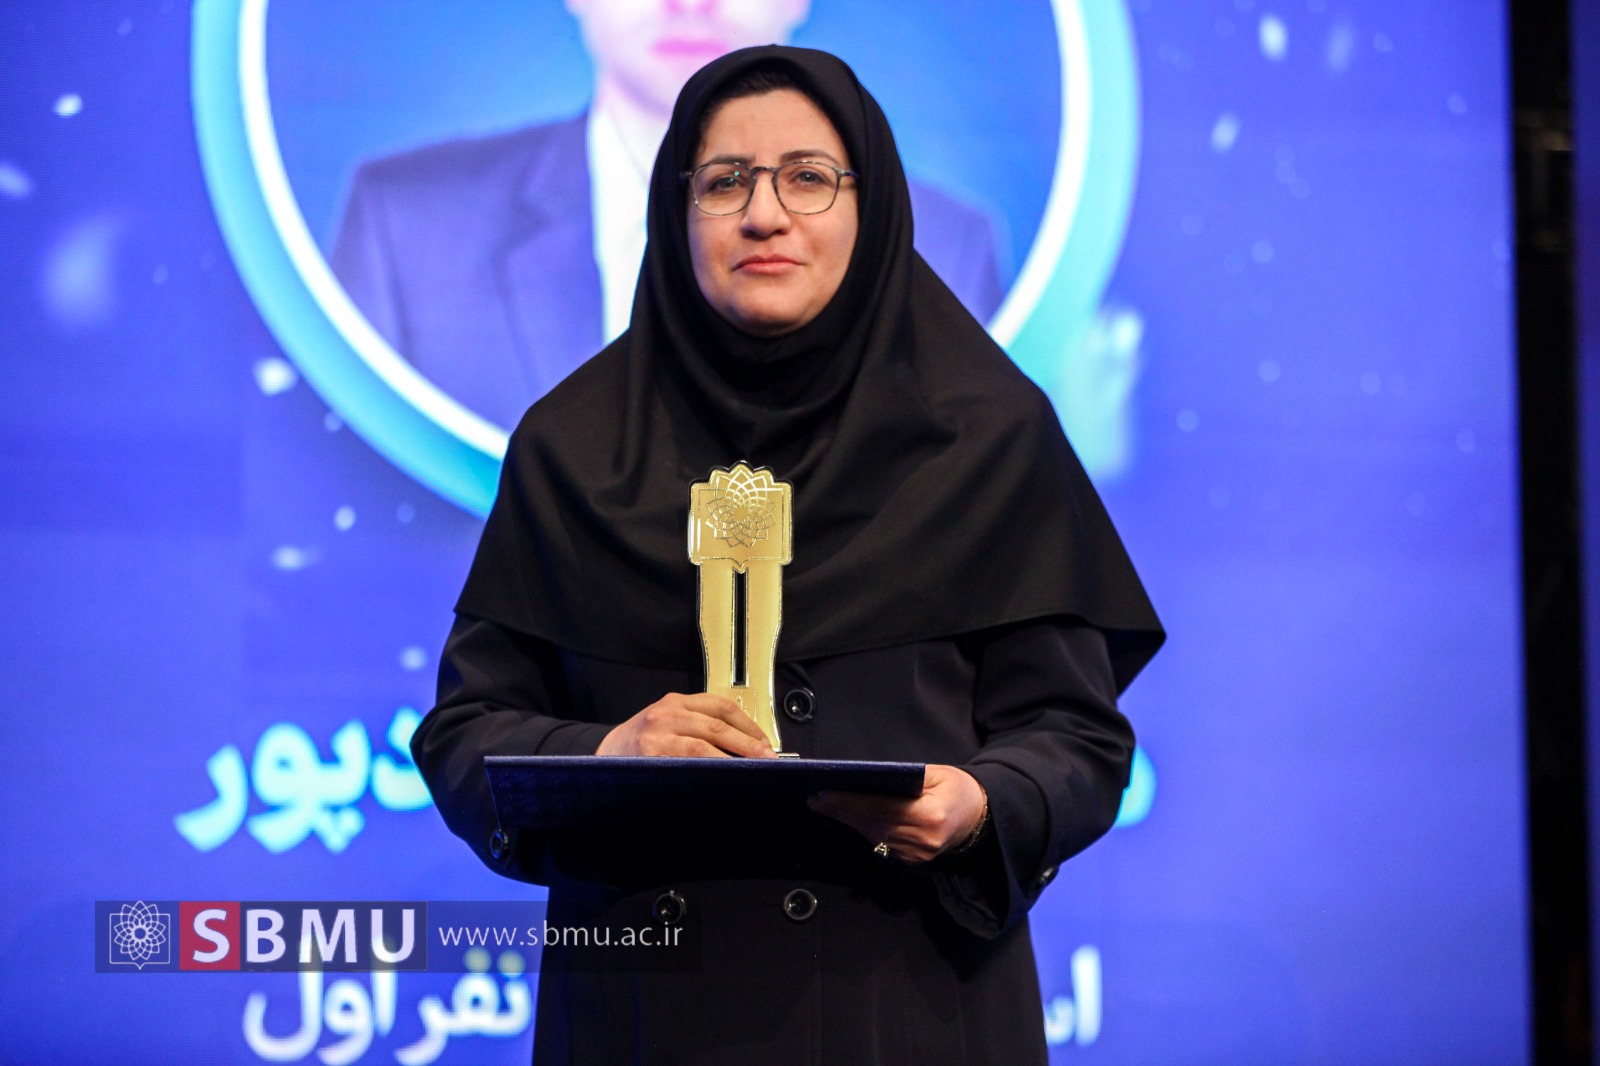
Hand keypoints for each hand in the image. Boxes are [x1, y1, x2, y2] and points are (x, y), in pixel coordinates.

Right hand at [595, 692, 777, 758]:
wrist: (606, 751)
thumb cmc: (644, 739)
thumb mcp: (669, 721)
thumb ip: (699, 725)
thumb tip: (744, 745)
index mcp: (677, 701)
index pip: (722, 707)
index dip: (748, 725)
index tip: (765, 742)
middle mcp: (668, 713)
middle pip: (717, 726)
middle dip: (747, 744)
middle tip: (767, 759)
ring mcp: (657, 735)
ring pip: (702, 746)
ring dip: (730, 760)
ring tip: (749, 771)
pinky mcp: (650, 756)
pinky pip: (685, 764)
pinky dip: (706, 772)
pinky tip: (720, 780)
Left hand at [807, 764, 985, 862]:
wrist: (979, 818)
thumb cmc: (957, 789)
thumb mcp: (938, 773)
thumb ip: (907, 776)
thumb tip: (869, 777)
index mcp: (930, 815)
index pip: (882, 808)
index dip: (852, 801)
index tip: (827, 792)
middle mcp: (922, 839)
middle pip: (873, 824)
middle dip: (842, 810)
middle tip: (816, 799)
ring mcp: (917, 854)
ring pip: (873, 835)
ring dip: (847, 820)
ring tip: (825, 805)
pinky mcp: (912, 860)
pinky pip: (881, 842)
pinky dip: (862, 829)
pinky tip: (847, 817)